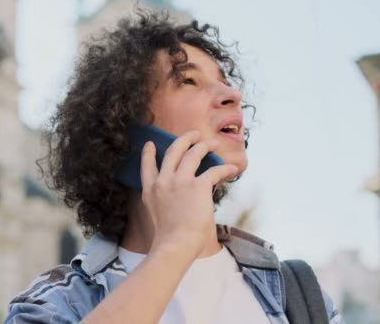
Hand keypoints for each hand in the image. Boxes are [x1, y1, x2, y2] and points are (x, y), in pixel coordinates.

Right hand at [140, 131, 238, 254]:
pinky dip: (226, 168)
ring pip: (194, 153)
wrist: (175, 244)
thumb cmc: (169, 237)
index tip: (151, 144)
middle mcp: (163, 181)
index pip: (147, 165)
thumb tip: (183, 192)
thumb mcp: (157, 214)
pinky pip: (215, 170)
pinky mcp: (198, 185)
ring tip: (214, 143)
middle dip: (185, 139)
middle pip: (173, 150)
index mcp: (150, 190)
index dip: (148, 153)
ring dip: (205, 145)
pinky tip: (232, 169)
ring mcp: (180, 181)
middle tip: (193, 134)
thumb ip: (164, 199)